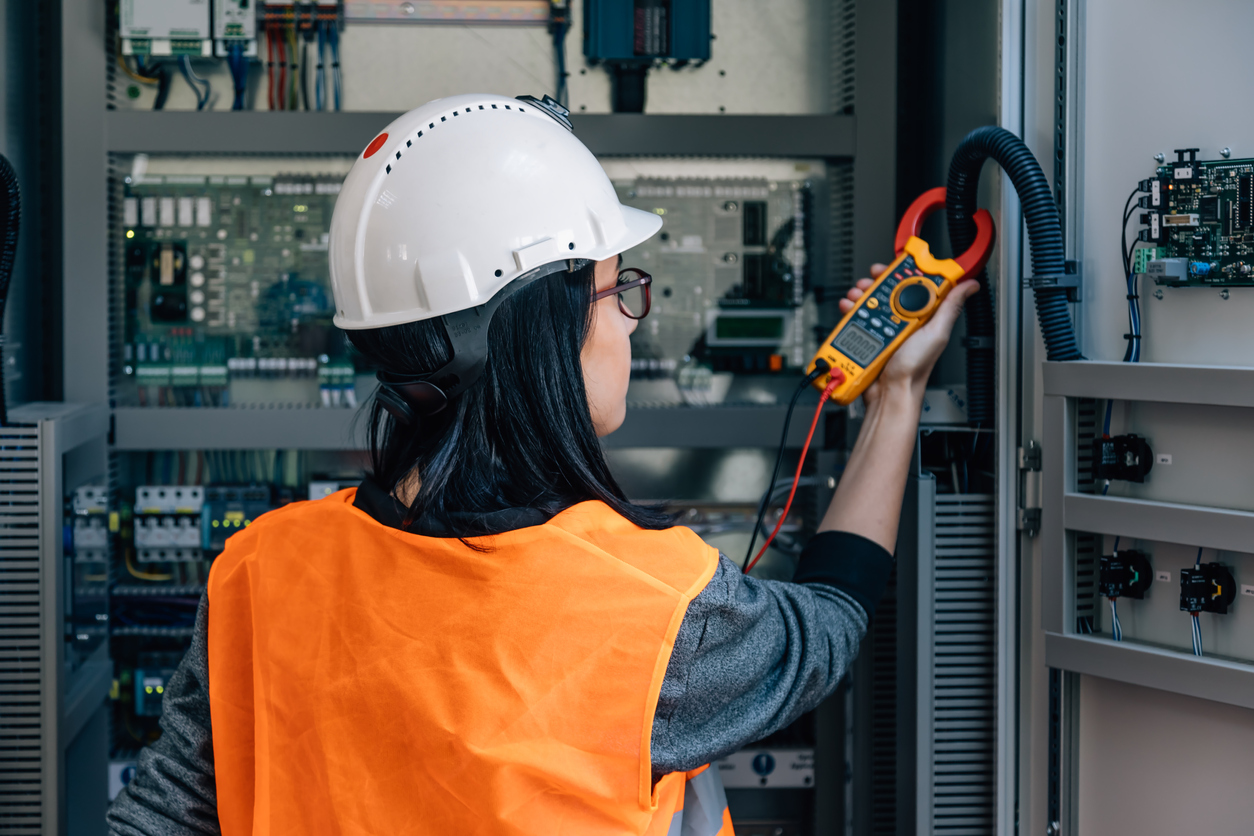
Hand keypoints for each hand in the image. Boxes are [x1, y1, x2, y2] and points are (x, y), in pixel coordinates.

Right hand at [837, 264, 980, 403]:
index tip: (896, 265)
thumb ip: (950, 308)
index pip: (915, 285)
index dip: (905, 272)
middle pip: (889, 290)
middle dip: (877, 281)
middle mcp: (904, 321)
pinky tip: (849, 309)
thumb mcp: (936, 334)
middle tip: (871, 279)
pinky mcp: (868, 337)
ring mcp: (884, 329)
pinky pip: (858, 318)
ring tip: (857, 295)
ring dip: (861, 294)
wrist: (889, 392)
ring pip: (871, 302)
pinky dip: (850, 310)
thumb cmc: (914, 370)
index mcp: (923, 317)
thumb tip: (970, 286)